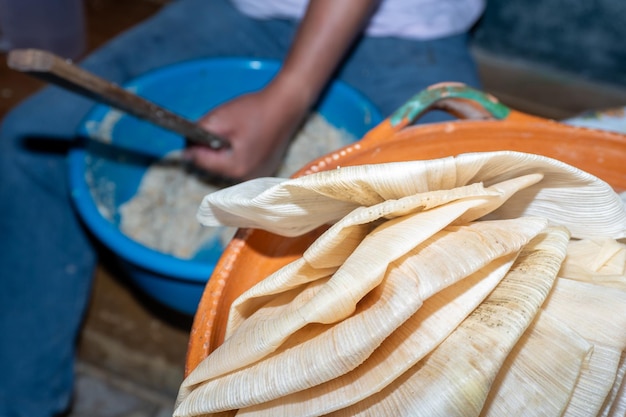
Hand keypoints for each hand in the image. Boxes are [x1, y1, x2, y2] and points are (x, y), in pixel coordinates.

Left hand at [184, 84, 308, 180]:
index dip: (192, 147)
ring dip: (222, 154)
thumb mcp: (221, 117)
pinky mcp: (265, 170)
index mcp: (235, 167)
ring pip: (227, 168)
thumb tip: (187, 147)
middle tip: (216, 130)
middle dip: (209, 151)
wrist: (286, 106)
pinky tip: (244, 140)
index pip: (201, 162)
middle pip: (214, 168)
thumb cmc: (256, 110)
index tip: (190, 135)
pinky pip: (241, 167)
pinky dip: (237, 156)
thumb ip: (199, 133)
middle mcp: (247, 178)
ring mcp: (258, 176)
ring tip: (232, 134)